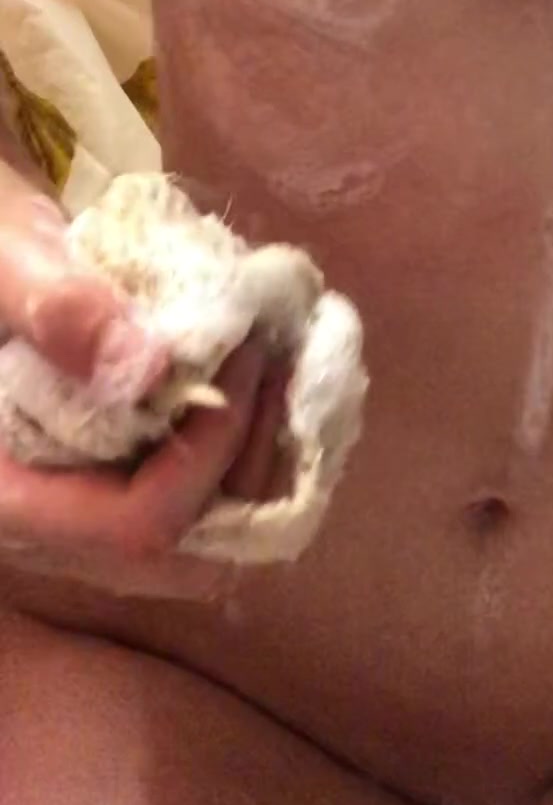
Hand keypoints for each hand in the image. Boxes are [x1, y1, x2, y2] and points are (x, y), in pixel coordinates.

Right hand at [0, 178, 289, 596]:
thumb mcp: (1, 253)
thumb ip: (54, 304)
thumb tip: (149, 369)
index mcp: (6, 492)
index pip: (134, 526)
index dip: (210, 454)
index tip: (243, 355)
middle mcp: (50, 523)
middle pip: (186, 552)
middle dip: (252, 458)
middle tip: (274, 358)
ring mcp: (89, 504)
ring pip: (207, 533)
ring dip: (261, 449)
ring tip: (274, 356)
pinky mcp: (119, 476)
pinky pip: (203, 494)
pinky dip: (246, 442)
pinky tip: (260, 372)